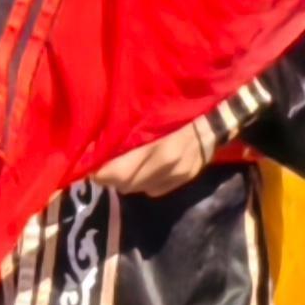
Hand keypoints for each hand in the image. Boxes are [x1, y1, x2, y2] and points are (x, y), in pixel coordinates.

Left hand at [90, 121, 216, 194]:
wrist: (215, 123)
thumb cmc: (179, 113)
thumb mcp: (151, 119)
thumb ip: (128, 136)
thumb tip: (101, 149)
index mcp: (157, 150)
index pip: (118, 172)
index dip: (100, 173)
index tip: (89, 168)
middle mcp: (166, 168)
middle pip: (126, 184)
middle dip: (110, 178)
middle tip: (102, 168)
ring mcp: (176, 177)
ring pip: (138, 189)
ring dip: (126, 182)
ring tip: (121, 170)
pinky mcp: (183, 181)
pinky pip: (154, 191)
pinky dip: (144, 184)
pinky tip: (144, 172)